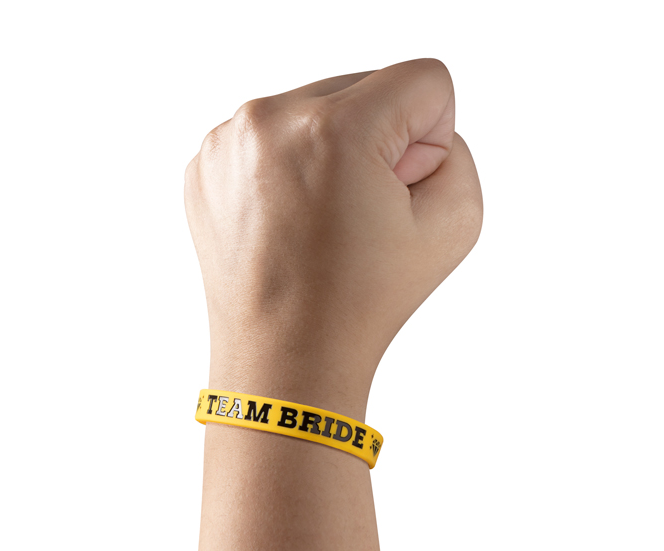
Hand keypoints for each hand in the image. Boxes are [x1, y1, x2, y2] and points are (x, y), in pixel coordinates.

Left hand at [184, 58, 481, 419]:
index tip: (396, 199)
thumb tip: (418, 132)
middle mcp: (268, 121)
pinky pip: (272, 139)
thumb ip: (458, 151)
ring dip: (333, 156)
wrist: (284, 357)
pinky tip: (289, 225)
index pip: (424, 80)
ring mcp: (227, 142)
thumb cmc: (356, 306)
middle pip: (365, 88)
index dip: (430, 144)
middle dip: (378, 146)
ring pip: (316, 110)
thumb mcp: (455, 225)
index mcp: (333, 130)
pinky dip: (290, 172)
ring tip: (320, 227)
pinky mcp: (206, 165)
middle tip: (356, 221)